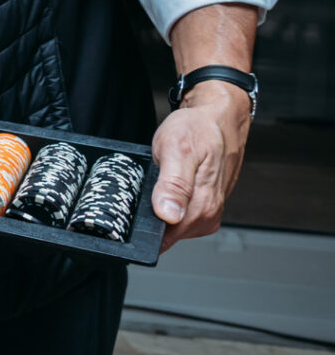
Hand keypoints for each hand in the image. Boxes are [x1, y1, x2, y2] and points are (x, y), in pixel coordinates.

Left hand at [149, 85, 248, 249]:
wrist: (218, 118)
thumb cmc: (197, 129)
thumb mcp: (176, 149)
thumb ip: (173, 185)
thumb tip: (169, 215)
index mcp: (203, 202)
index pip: (168, 236)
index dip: (147, 227)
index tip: (137, 210)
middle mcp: (210, 211)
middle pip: (171, 233)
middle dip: (152, 217)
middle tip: (148, 187)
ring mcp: (210, 210)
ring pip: (176, 226)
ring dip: (162, 210)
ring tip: (160, 185)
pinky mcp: (208, 205)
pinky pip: (183, 217)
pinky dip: (171, 205)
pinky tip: (169, 189)